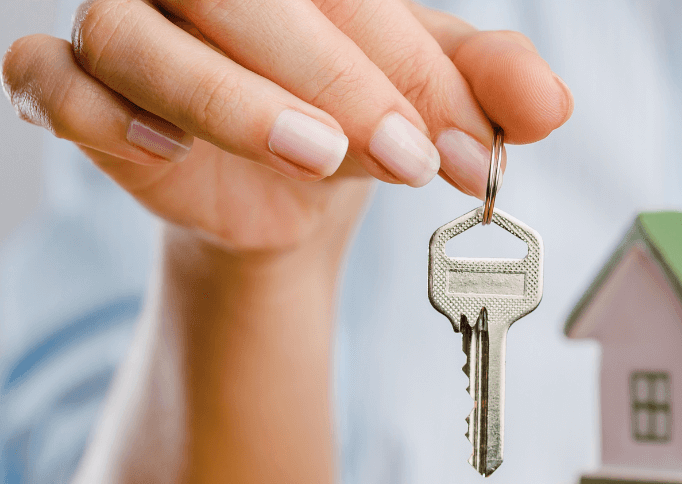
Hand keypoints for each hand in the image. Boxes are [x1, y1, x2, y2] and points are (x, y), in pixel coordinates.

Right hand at [2, 0, 571, 253]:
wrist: (290, 188)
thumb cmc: (354, 114)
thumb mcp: (430, 101)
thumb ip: (490, 89)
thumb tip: (552, 104)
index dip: (412, 69)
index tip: (473, 150)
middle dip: (343, 84)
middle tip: (415, 159)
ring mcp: (123, 19)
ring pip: (142, 37)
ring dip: (234, 101)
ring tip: (320, 154)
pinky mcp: (70, 82)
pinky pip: (51, 80)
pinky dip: (99, 111)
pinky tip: (164, 147)